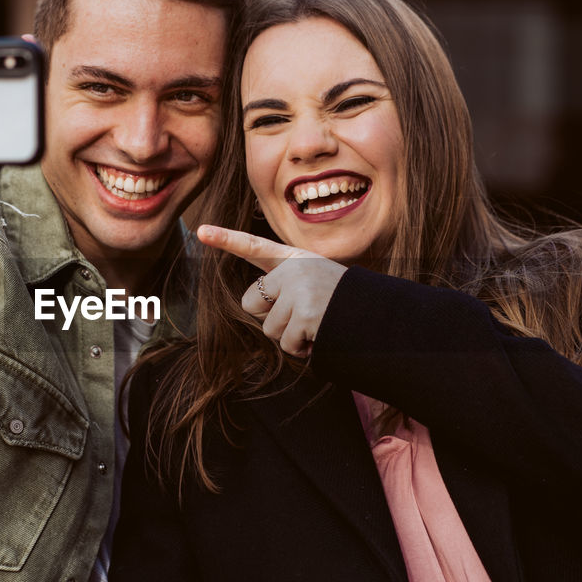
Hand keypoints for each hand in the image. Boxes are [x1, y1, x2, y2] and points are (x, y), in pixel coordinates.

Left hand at [197, 224, 345, 356]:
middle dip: (272, 317)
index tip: (201, 232)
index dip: (226, 240)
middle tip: (306, 313)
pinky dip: (304, 349)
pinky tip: (323, 334)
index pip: (255, 247)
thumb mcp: (315, 283)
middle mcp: (295, 268)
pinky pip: (287, 345)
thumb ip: (284, 287)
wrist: (381, 317)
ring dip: (292, 336)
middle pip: (252, 303)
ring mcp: (300, 289)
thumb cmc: (345, 305)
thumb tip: (257, 306)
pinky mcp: (305, 313)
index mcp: (296, 259)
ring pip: (269, 329)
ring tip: (320, 323)